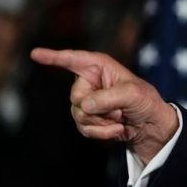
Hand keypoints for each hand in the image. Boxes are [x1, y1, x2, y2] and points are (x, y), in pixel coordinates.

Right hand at [30, 48, 177, 163]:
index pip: (73, 59)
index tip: (35, 54)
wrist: (151, 127)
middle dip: (97, 108)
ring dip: (101, 122)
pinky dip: (101, 132)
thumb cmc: (146, 102)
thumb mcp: (133, 94)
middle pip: (75, 96)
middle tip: (119, 109)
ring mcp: (87, 101)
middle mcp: (89, 81)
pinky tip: (117, 129)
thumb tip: (84, 106)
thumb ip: (108, 97)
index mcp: (99, 66)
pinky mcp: (88, 119)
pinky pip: (83, 128)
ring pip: (78, 115)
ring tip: (120, 119)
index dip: (53, 57)